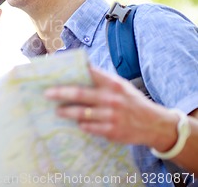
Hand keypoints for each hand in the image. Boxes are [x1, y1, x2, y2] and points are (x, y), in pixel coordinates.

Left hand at [44, 66, 178, 148]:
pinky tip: (75, 123)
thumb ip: (101, 79)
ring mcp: (111, 116)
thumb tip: (79, 70)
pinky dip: (81, 124)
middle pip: (79, 94)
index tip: (54, 72)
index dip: (70, 72)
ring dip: (66, 112)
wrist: (154, 124)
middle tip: (46, 93)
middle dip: (60, 93)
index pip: (88, 74)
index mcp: (112, 84)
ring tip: (57, 111)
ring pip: (81, 113)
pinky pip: (90, 127)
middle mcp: (111, 99)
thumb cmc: (131, 101)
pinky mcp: (112, 131)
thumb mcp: (120, 85)